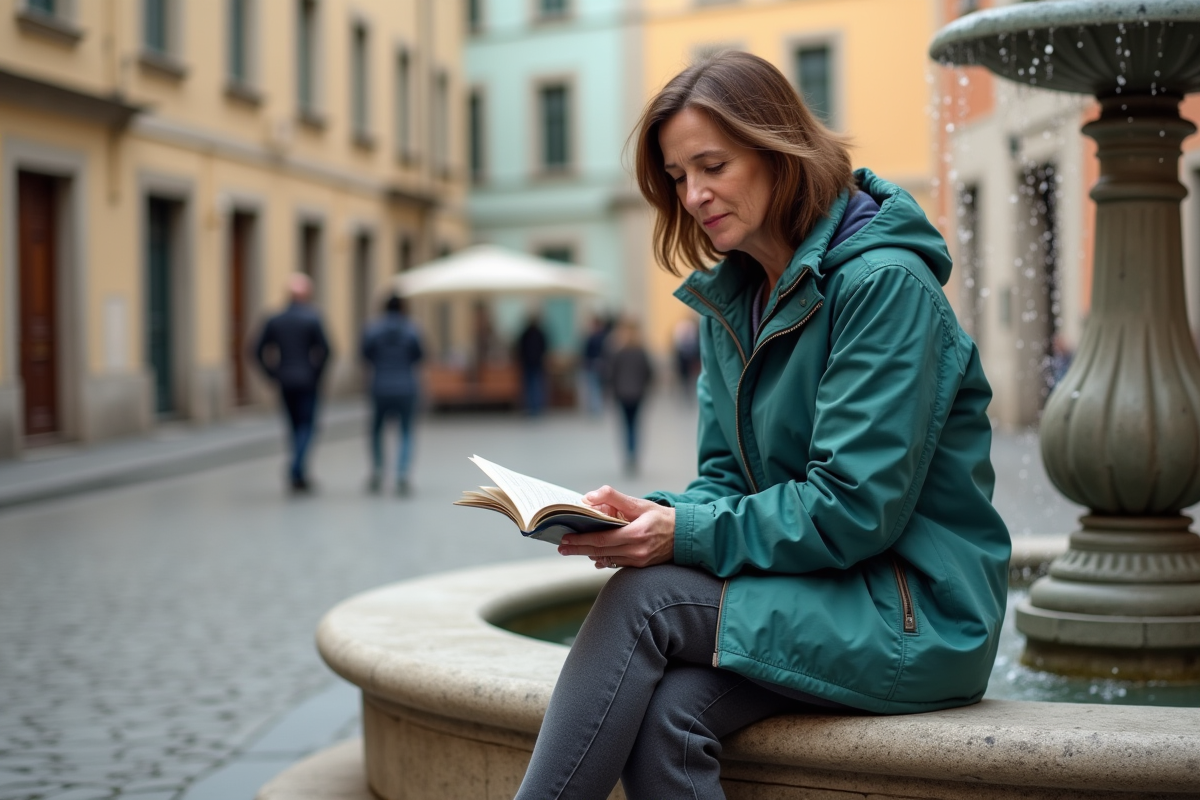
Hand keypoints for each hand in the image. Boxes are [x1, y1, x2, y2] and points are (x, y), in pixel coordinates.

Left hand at [558, 486, 674, 568]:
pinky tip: (593, 556)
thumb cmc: (660, 516)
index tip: (566, 539)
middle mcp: (636, 550)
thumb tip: (588, 498)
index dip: (581, 540)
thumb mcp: (638, 502)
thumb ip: (613, 497)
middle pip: (600, 551)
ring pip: (607, 559)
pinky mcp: (640, 565)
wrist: (684, 534)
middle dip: (579, 549)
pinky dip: (603, 559)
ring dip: (589, 554)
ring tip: (573, 549)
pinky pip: (616, 564)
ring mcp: (638, 560)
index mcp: (636, 534)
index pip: (602, 539)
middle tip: (562, 548)